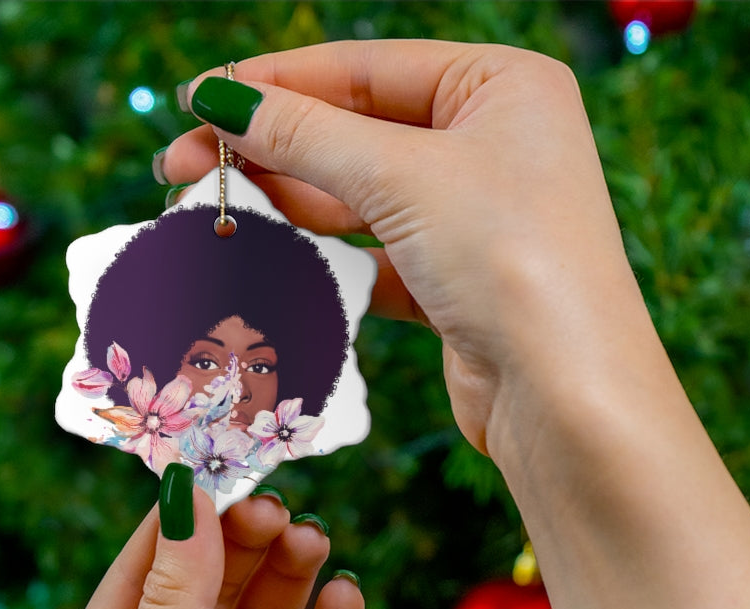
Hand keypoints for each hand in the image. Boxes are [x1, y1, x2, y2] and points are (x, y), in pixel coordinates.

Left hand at [41, 488, 362, 608]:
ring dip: (289, 581)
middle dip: (243, 546)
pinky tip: (347, 598)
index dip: (183, 519)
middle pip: (211, 593)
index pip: (144, 574)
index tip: (222, 463)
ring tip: (315, 540)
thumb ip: (173, 602)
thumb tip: (186, 497)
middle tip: (280, 506)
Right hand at [161, 41, 749, 608]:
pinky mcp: (457, 283)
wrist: (567, 398)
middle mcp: (494, 144)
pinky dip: (325, 258)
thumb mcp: (402, 178)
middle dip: (271, 150)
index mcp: (501, 86)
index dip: (274, 84)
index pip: (365, 68)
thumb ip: (306, 135)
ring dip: (290, 205)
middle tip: (182, 168)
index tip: (196, 102)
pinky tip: (270, 257)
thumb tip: (221, 98)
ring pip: (362, 198)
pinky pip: (376, 255)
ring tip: (215, 211)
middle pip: (357, 132)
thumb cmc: (511, 260)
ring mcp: (476, 218)